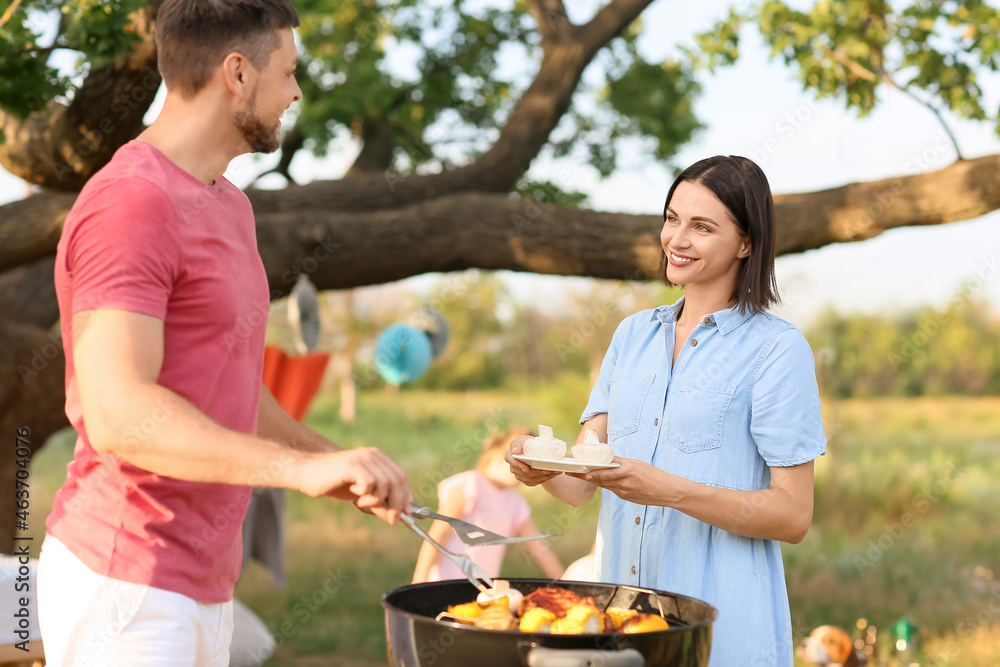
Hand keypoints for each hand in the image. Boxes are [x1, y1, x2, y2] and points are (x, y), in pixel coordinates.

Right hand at [294, 447, 413, 523]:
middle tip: (393, 519)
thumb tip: (395, 517)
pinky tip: (354, 495)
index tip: (408, 512)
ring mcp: (363, 458)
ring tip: (361, 503)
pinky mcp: (353, 465)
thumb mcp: (361, 495)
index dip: (406, 495)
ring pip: (386, 483)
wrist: (307, 473)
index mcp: (377, 458)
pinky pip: (370, 484)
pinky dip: (366, 495)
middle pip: (397, 479)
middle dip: (398, 503)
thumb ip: (377, 503)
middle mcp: (373, 455)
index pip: (400, 476)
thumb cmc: (333, 483)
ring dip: (377, 500)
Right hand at [506, 434, 561, 486]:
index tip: (526, 469)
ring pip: (531, 479)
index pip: (511, 461)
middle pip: (524, 473)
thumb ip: (517, 444)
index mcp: (510, 456)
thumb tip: (514, 451)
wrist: (535, 450)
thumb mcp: (523, 439)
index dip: (518, 466)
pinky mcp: (527, 480)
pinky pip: (536, 482)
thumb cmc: (527, 443)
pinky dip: (546, 478)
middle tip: (548, 470)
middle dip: (537, 472)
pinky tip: (553, 473)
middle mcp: (513, 468)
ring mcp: (520, 475)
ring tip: (554, 471)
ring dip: (544, 476)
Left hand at [567, 457, 670, 505]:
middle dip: (583, 475)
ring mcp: (624, 491)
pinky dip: (604, 484)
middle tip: (570, 471)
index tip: (578, 466)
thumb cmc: (654, 475)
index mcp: (627, 470)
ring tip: (578, 476)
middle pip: (599, 479)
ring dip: (591, 480)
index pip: (604, 469)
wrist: (667, 492)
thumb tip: (607, 458)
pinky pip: (612, 490)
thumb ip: (621, 462)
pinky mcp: (626, 497)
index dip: (589, 469)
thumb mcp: (637, 463)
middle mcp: (624, 482)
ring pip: (604, 485)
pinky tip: (596, 481)